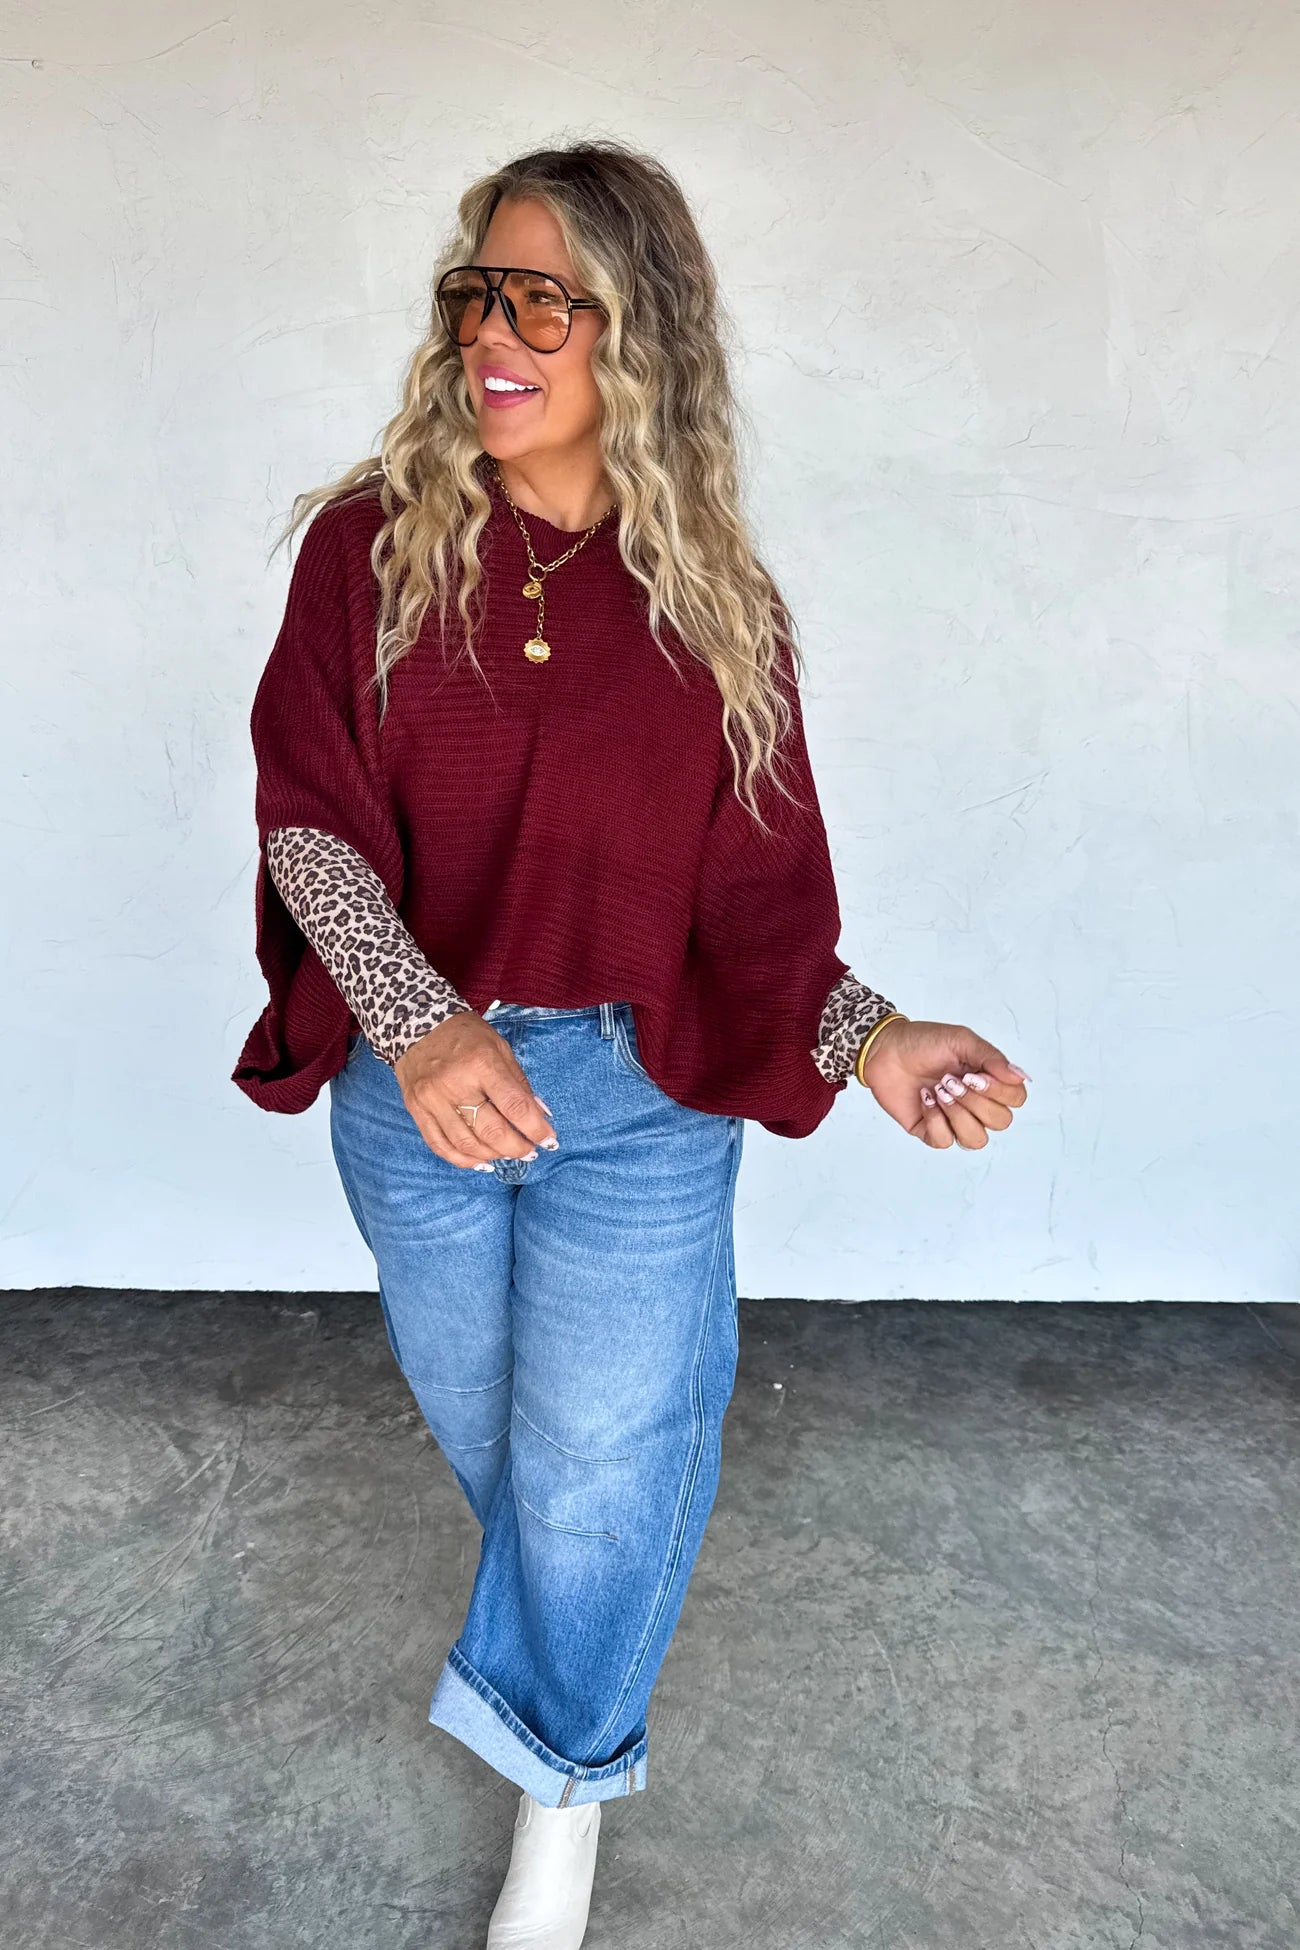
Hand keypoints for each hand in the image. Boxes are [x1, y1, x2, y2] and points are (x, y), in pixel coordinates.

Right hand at [393, 1011, 557, 1169]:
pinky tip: (481, 1162)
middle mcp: (455, 1084)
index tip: (549, 1140)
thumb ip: (519, 1083)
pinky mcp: (417, 1110)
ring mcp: (433, 1099)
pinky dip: (463, 1159)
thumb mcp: (499, 1048)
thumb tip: (540, 1115)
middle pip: (491, 1131)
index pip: (515, 1105)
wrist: (415, 1023)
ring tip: (508, 1154)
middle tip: (530, 1152)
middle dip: (517, 1148)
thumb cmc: (465, 1035)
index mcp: (481, 1063)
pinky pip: (440, 1145)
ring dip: (493, 1155)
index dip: (536, 1128)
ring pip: (466, 1143)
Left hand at [856, 1017, 1029, 1149]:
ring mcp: (954, 1120)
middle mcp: (976, 1103)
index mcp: (989, 1081)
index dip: (999, 1092)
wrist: (885, 1049)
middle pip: (1001, 1122)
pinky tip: (924, 1100)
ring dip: (958, 1114)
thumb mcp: (962, 1041)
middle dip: (975, 1101)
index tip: (975, 1074)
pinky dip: (935, 1119)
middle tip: (949, 1080)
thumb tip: (1022, 1076)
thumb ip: (993, 1059)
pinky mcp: (931, 1131)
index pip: (1016, 1100)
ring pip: (976, 1139)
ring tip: (938, 1091)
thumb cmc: (924, 1042)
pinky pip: (945, 1141)